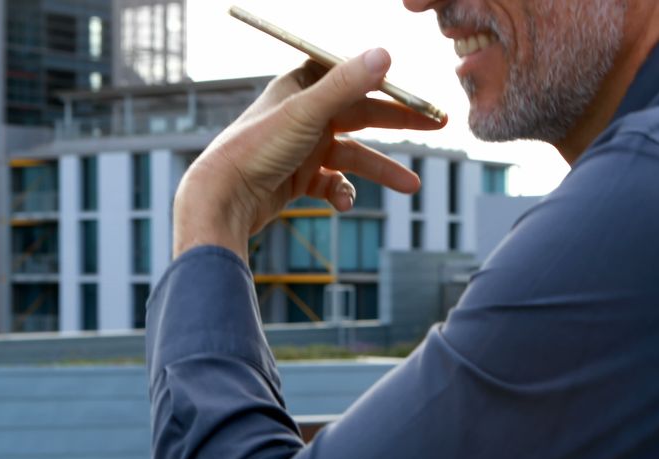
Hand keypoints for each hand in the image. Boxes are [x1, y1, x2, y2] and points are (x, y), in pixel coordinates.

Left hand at [172, 48, 445, 259]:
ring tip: (411, 186)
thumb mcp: (308, 113)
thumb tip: (386, 55)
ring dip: (380, 169)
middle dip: (399, 124)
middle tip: (437, 126)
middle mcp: (302, 113)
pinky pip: (331, 183)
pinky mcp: (296, 178)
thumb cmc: (255, 149)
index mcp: (301, 86)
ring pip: (352, 155)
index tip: (422, 98)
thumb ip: (348, 84)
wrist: (220, 199)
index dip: (390, 86)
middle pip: (361, 113)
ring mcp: (300, 147)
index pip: (355, 77)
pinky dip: (343, 192)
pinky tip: (344, 203)